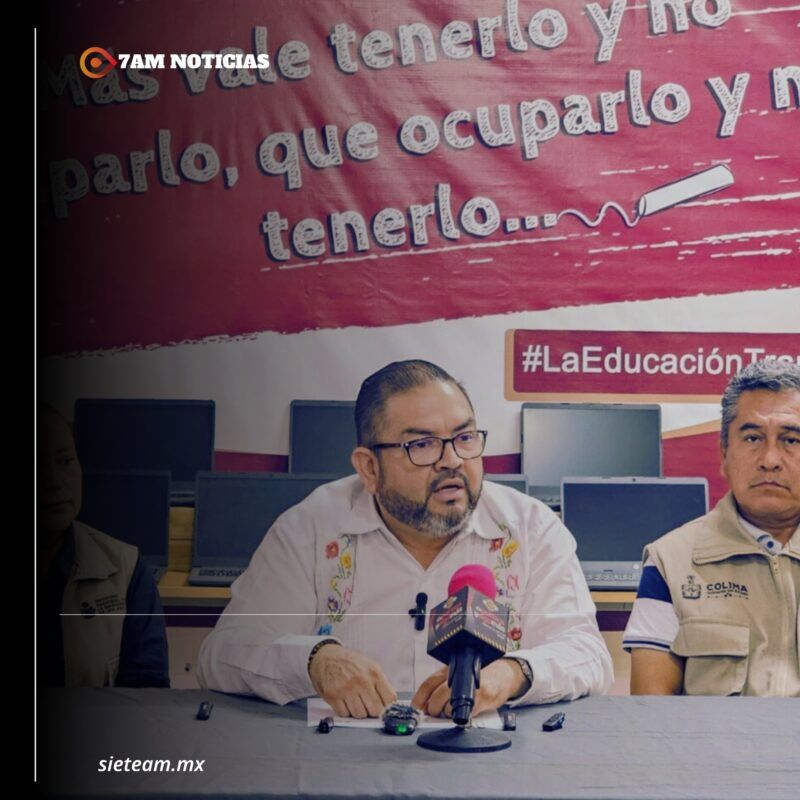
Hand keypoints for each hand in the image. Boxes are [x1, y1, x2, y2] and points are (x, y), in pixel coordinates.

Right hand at [308, 643, 396, 717]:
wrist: (326, 656)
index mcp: (374, 672)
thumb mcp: (370, 666)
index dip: (388, 706)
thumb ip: (381, 684)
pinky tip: (344, 700)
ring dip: (358, 711)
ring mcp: (346, 688)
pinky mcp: (333, 696)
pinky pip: (344, 714)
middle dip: (373, 710)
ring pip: (360, 715)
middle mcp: (361, 680)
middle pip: (376, 710)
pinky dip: (345, 710)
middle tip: (368, 704)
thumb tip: (390, 705)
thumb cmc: (350, 663)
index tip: (383, 706)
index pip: (390, 699)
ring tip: (355, 700)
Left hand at [411, 658, 527, 717]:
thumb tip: (425, 704)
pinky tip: (463, 714)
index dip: (420, 698)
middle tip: (434, 713)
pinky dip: (461, 717)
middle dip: (433, 709)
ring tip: (452, 712)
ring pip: (449, 707)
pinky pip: (466, 713)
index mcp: (450, 669)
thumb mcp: (458, 674)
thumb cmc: (479, 675)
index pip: (429, 683)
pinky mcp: (482, 698)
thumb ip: (442, 685)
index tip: (415, 708)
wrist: (503, 674)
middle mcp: (459, 676)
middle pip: (437, 696)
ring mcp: (471, 687)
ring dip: (447, 714)